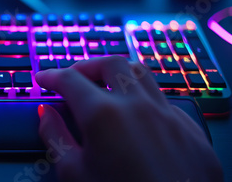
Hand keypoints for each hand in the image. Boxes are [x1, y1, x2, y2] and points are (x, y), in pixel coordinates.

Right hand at [35, 56, 222, 181]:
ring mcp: (169, 116)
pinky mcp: (190, 131)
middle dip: (87, 67)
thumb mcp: (73, 174)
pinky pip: (163, 102)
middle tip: (73, 78)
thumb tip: (46, 114)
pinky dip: (143, 100)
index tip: (44, 79)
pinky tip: (136, 119)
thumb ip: (55, 137)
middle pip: (110, 64)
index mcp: (104, 115)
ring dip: (118, 75)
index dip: (51, 76)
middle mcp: (139, 106)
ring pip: (141, 74)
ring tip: (104, 88)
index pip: (70, 79)